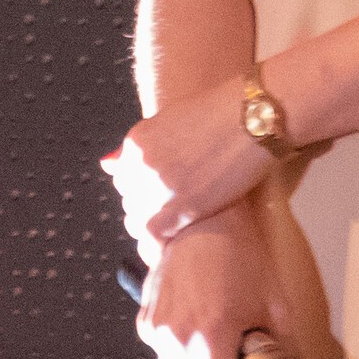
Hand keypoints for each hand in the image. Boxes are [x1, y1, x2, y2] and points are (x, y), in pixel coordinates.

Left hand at [103, 73, 273, 249]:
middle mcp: (142, 164)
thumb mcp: (169, 120)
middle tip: (172, 210)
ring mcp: (161, 187)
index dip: (140, 189)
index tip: (157, 194)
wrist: (252, 118)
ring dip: (153, 225)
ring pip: (139, 219)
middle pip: (130, 199)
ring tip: (176, 225)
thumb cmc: (218, 112)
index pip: (122, 177)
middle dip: (147, 206)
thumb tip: (106, 164)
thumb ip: (140, 145)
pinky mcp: (186, 206)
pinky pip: (155, 234)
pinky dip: (158, 243)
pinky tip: (171, 245)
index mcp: (136, 142)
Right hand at [136, 197, 289, 358]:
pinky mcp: (147, 315)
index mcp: (210, 335)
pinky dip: (182, 351)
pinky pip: (165, 350)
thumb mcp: (275, 304)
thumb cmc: (239, 255)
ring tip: (222, 348)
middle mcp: (177, 335)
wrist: (207, 220)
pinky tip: (200, 332)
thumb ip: (285, 347)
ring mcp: (158, 326)